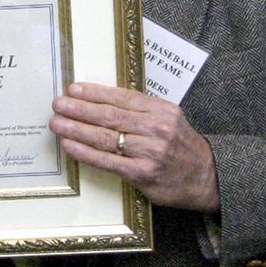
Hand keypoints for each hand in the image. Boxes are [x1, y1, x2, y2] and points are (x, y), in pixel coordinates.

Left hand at [50, 82, 219, 212]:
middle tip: (57, 104)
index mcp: (161, 109)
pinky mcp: (143, 175)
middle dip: (79, 109)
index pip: (121, 97)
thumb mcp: (167, 116)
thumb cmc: (180, 143)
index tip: (72, 89)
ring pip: (106, 138)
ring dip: (76, 130)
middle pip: (110, 116)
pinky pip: (108, 162)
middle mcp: (156, 129)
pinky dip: (86, 153)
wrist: (208, 177)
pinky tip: (70, 146)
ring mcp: (150, 153)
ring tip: (57, 124)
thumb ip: (139, 108)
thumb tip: (98, 100)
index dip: (94, 93)